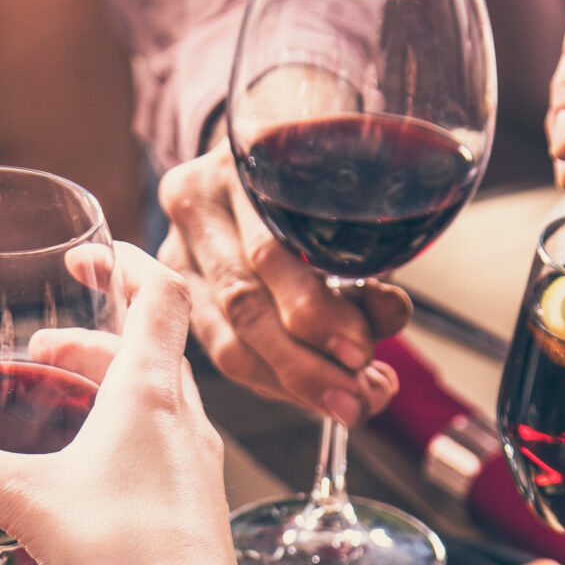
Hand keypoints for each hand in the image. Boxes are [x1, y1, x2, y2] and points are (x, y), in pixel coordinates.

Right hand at [0, 248, 253, 564]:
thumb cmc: (124, 558)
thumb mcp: (18, 498)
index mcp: (150, 393)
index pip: (157, 292)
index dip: (125, 261)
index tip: (90, 254)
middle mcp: (184, 420)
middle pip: (151, 350)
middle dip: (96, 338)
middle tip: (46, 348)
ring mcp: (196, 467)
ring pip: (159, 403)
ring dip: (110, 390)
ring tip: (59, 408)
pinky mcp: (192, 510)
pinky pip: (162, 453)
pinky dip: (124, 441)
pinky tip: (86, 481)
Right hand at [158, 147, 403, 423]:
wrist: (265, 161)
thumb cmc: (314, 185)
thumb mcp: (348, 207)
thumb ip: (370, 263)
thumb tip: (388, 315)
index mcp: (240, 165)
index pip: (269, 253)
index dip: (315, 312)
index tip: (362, 352)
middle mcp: (195, 203)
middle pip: (242, 302)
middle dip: (305, 364)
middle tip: (357, 398)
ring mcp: (176, 249)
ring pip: (227, 342)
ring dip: (293, 384)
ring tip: (347, 402)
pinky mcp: (176, 293)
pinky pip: (225, 353)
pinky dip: (275, 381)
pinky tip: (314, 392)